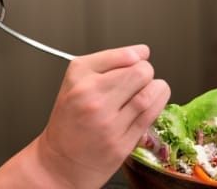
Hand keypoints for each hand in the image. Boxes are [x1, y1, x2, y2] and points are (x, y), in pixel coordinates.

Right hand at [34, 44, 169, 188]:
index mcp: (80, 78)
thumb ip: (108, 61)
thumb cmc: (70, 120)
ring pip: (149, 93)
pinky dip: (157, 106)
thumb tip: (141, 53)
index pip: (125, 55)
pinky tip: (149, 105)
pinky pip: (149, 116)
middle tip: (139, 79)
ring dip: (155, 89)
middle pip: (141, 72)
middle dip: (145, 72)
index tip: (137, 59)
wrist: (60, 163)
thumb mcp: (75, 81)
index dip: (137, 55)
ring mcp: (107, 123)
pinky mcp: (120, 144)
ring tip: (146, 91)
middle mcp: (92, 99)